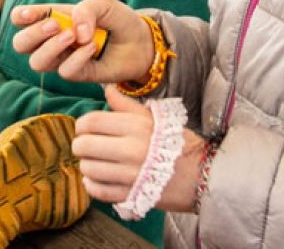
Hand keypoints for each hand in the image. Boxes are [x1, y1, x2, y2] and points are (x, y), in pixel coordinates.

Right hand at [10, 0, 153, 84]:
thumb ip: (86, 10)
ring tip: (74, 36)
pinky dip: (77, 58)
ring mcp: (63, 59)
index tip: (28, 15)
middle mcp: (52, 40)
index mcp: (52, 17)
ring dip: (51, 48)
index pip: (22, 18)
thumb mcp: (103, 4)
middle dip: (32, 34)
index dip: (20, 16)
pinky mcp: (77, 74)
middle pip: (20, 44)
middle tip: (55, 25)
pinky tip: (92, 47)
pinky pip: (65, 71)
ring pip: (37, 62)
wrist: (141, 42)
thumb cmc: (118, 19)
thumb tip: (75, 33)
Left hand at [72, 86, 204, 211]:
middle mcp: (130, 149)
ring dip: (87, 166)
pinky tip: (100, 180)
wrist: (203, 174)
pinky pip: (97, 191)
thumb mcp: (155, 118)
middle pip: (84, 146)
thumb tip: (107, 89)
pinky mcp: (131, 195)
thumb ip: (127, 105)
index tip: (86, 129)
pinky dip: (93, 185)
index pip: (91, 121)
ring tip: (96, 163)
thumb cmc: (179, 143)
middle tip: (87, 147)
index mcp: (135, 126)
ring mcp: (130, 174)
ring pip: (88, 169)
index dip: (82, 125)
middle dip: (80, 146)